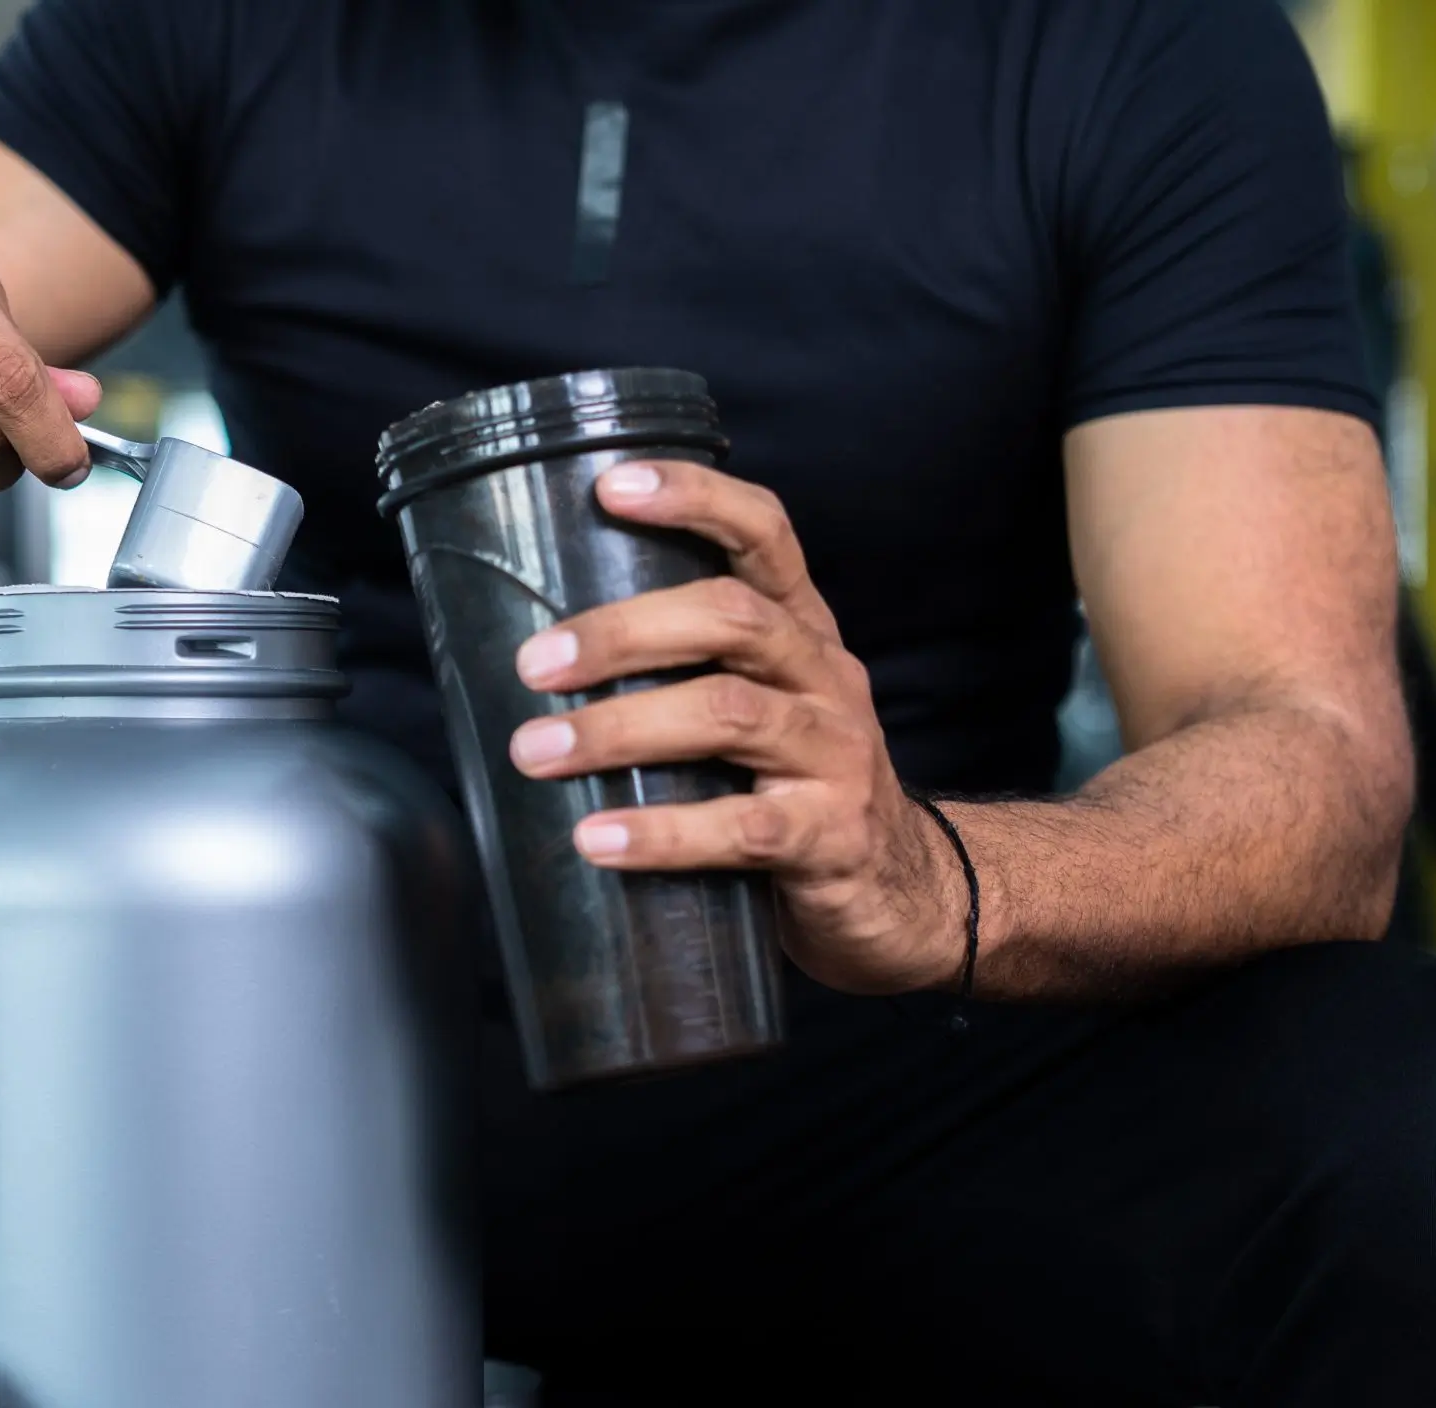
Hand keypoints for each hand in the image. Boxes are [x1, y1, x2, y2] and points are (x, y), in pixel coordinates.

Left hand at [504, 460, 960, 994]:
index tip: (610, 487)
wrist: (901, 892)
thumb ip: (681, 675)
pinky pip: (743, 826)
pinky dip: (662, 833)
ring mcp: (835, 755)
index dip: (696, 498)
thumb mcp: (756, 711)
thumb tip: (534, 661)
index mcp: (800, 630)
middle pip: (730, 618)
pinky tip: (597, 840)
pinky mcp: (831, 837)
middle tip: (534, 665)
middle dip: (623, 633)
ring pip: (728, 715)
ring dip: (620, 730)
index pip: (763, 534)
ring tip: (536, 753)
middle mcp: (824, 677)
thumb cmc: (794, 788)